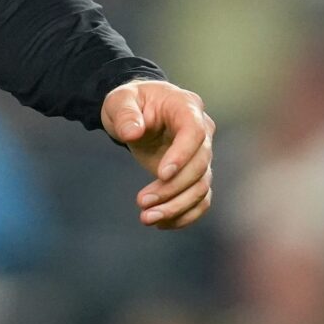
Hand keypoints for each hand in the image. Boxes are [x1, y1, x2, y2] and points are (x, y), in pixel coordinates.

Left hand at [101, 77, 213, 228]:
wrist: (138, 112)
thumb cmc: (131, 101)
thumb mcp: (120, 100)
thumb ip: (125, 113)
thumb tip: (132, 132)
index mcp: (187, 107)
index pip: (195, 133)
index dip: (182, 155)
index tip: (161, 174)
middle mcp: (202, 132)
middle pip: (200, 165)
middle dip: (172, 188)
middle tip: (141, 202)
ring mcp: (201, 155)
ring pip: (201, 187)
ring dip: (176, 206)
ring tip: (146, 218)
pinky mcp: (194, 175)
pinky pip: (200, 200)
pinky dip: (184, 215)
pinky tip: (161, 223)